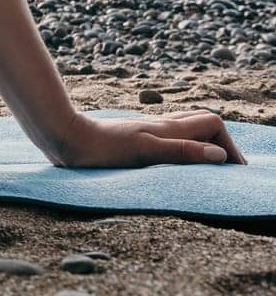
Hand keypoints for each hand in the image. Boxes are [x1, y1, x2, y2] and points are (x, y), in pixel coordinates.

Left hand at [51, 109, 247, 168]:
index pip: (212, 123)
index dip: (228, 143)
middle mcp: (160, 127)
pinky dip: (180, 150)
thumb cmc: (101, 148)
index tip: (231, 169)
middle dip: (220, 143)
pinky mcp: (133, 140)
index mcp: (168, 128)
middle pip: (202, 124)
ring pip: (184, 131)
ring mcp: (147, 132)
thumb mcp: (144, 152)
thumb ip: (181, 152)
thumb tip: (217, 156)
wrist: (64, 138)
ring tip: (207, 171)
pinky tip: (173, 166)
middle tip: (226, 171)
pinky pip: (167, 140)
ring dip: (200, 146)